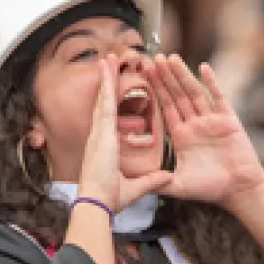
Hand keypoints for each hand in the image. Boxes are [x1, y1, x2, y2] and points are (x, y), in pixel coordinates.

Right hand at [77, 54, 172, 212]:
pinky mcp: (102, 132)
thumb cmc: (109, 200)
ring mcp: (99, 133)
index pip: (108, 120)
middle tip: (107, 66)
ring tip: (108, 59)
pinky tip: (108, 68)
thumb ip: (151, 180)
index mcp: (104, 148)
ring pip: (103, 98)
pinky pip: (106, 102)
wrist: (97, 205)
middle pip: (103, 104)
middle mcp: (99, 137)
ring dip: (105, 77)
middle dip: (106, 84)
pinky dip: (106, 84)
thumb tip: (166, 176)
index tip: (111, 91)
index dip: (108, 104)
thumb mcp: (135, 187)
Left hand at [146, 54, 263, 211]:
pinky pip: (218, 97)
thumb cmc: (210, 188)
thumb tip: (133, 183)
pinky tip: (203, 68)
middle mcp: (195, 124)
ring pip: (194, 92)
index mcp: (182, 136)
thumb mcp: (178, 185)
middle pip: (177, 95)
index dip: (156, 91)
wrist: (238, 190)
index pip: (166, 107)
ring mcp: (211, 120)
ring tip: (171, 58)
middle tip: (153, 58)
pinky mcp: (228, 119)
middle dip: (165, 77)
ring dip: (183, 75)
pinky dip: (211, 83)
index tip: (145, 75)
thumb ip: (157, 181)